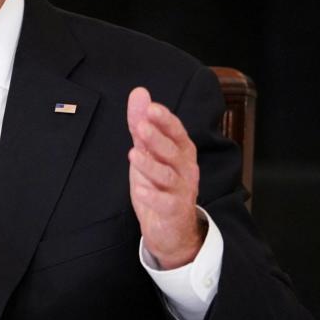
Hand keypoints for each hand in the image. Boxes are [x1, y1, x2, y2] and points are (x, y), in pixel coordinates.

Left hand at [127, 87, 205, 268]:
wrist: (171, 227)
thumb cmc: (159, 183)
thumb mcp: (147, 151)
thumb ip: (141, 123)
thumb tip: (139, 93)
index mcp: (181, 151)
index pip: (176, 131)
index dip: (165, 120)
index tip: (151, 107)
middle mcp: (185, 169)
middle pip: (173, 151)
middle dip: (157, 138)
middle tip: (140, 126)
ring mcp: (181, 190)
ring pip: (167, 175)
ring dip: (150, 165)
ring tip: (133, 154)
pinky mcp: (173, 211)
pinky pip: (164, 203)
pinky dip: (152, 196)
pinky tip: (139, 190)